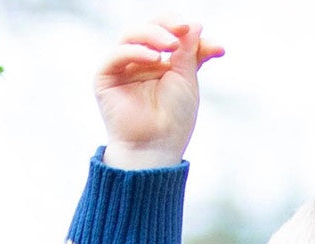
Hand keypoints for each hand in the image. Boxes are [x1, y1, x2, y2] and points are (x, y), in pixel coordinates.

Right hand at [96, 20, 223, 169]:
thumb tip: (196, 25)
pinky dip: (136, 51)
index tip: (209, 43)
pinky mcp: (105, 77)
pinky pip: (117, 54)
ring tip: (171, 45)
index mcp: (159, 62)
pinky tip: (155, 60)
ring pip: (132, 35)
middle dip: (167, 24)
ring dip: (153, 34)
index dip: (186, 31)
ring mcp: (121, 67)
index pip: (168, 33)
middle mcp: (138, 61)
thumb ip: (189, 52)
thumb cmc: (173, 120)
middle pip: (148, 27)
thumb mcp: (187, 80)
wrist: (157, 147)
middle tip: (183, 29)